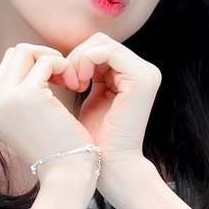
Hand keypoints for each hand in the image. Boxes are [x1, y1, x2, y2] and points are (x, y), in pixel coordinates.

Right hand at [0, 44, 96, 192]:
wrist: (67, 176)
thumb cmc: (58, 151)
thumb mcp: (33, 122)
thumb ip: (27, 96)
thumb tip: (39, 65)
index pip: (9, 67)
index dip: (36, 66)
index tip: (59, 81)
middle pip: (15, 54)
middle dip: (44, 58)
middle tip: (67, 77)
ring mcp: (6, 98)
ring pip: (26, 50)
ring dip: (54, 59)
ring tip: (72, 81)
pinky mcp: (27, 95)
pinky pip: (46, 61)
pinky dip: (64, 66)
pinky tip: (77, 85)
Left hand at [67, 33, 161, 206]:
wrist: (108, 167)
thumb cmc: (93, 139)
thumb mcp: (89, 98)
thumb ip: (86, 73)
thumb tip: (64, 53)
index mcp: (133, 74)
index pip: (99, 46)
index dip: (76, 58)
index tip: (62, 80)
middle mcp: (144, 70)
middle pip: (100, 41)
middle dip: (76, 57)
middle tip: (65, 81)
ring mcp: (147, 73)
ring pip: (102, 43)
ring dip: (79, 60)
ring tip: (72, 84)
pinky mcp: (142, 79)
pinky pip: (107, 51)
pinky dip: (86, 61)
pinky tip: (79, 84)